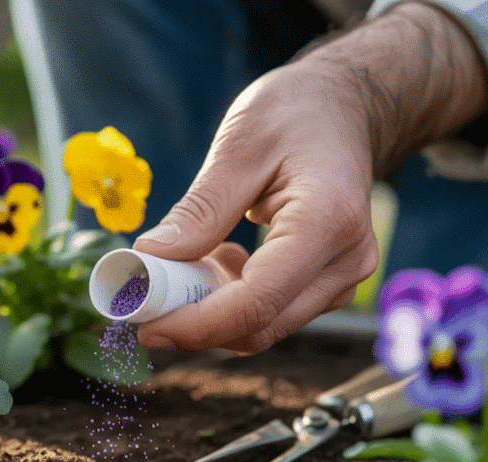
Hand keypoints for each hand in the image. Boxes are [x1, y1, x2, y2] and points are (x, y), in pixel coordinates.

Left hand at [133, 2, 487, 353]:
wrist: (345, 108)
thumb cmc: (294, 113)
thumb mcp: (237, 147)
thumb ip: (199, 211)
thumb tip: (150, 260)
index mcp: (326, 223)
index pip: (256, 302)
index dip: (195, 324)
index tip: (143, 325)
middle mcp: (346, 262)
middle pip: (259, 325)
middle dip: (194, 322)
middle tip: (141, 297)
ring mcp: (343, 278)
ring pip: (263, 325)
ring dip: (211, 307)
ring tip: (188, 257)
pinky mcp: (329, 284)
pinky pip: (271, 311)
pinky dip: (230, 299)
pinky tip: (218, 256)